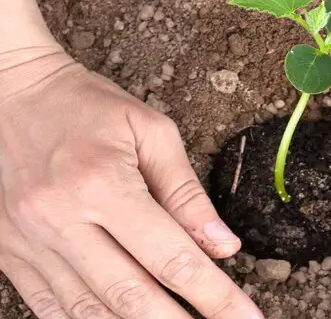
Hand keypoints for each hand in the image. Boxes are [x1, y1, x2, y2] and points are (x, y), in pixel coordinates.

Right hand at [0, 51, 262, 317]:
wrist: (10, 94)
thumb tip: (224, 246)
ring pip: (89, 313)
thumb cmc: (88, 106)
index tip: (248, 318)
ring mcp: (29, 243)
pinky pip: (48, 309)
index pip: (172, 257)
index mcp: (102, 185)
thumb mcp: (151, 132)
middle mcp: (61, 221)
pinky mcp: (10, 253)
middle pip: (131, 298)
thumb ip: (187, 193)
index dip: (216, 296)